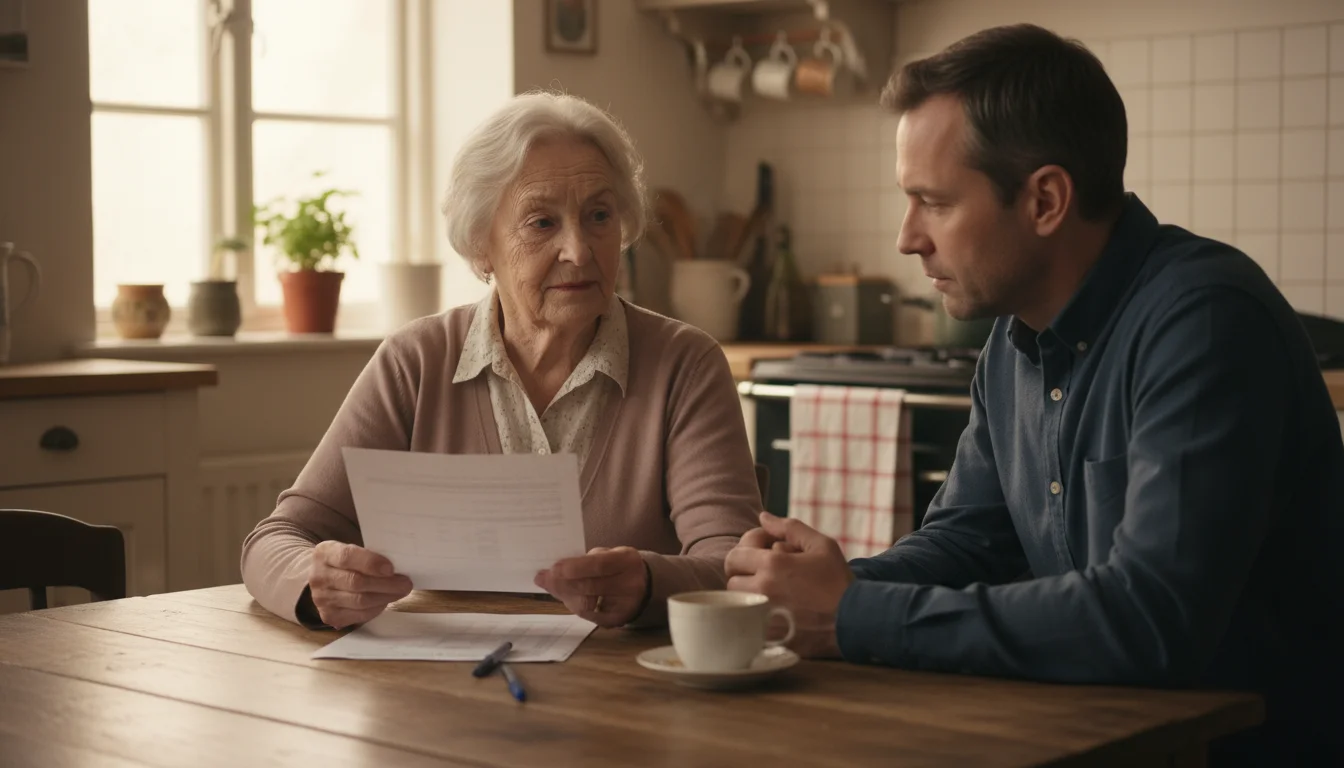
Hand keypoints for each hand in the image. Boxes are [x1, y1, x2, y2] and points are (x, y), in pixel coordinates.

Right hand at [307, 541, 413, 628]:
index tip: (391, 568)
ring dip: (385, 597)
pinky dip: (376, 609)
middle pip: (356, 582)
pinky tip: (385, 601)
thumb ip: (369, 555)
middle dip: (386, 584)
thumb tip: (398, 565)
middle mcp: (318, 577)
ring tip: (400, 592)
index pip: (347, 557)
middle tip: (405, 583)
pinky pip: (358, 615)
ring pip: (359, 601)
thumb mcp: (352, 550)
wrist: (323, 578)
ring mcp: (321, 599)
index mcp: (324, 554)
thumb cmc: (345, 561)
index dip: (371, 563)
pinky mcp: (329, 615)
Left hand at [535, 546, 649, 627]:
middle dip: (563, 583)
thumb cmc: (619, 565)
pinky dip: (574, 605)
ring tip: (551, 586)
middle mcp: (630, 584)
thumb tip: (551, 571)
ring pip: (587, 604)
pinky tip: (566, 597)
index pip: (598, 566)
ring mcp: (626, 605)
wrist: (646, 585)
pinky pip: (589, 616)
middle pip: (590, 586)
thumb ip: (584, 561)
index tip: (553, 568)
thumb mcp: (608, 554)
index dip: (574, 567)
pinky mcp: (619, 620)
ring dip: (565, 595)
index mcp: (627, 561)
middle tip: (543, 578)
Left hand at [725, 512, 853, 658]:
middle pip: (732, 579)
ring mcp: (762, 614)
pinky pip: (745, 623)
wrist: (854, 620)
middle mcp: (762, 588)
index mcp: (773, 564)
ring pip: (737, 602)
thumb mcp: (821, 546)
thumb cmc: (838, 581)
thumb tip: (763, 516)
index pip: (735, 555)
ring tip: (771, 592)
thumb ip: (789, 528)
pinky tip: (773, 611)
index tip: (763, 555)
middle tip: (765, 574)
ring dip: (747, 594)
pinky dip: (752, 616)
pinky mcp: (766, 636)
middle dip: (745, 574)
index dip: (747, 553)